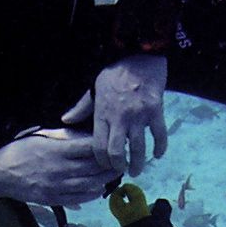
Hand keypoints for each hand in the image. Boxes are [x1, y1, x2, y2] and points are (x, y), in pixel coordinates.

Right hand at [0, 127, 120, 206]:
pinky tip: (98, 189)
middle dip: (110, 165)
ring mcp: (57, 186)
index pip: (89, 148)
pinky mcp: (53, 199)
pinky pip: (78, 199)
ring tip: (114, 175)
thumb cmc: (20, 151)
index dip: (104, 147)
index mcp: (57, 151)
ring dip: (105, 181)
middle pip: (93, 169)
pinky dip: (91, 194)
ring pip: (89, 185)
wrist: (0, 174)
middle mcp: (60, 169)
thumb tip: (85, 137)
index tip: (114, 144)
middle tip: (121, 161)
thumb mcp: (41, 137)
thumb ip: (63, 138)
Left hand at [62, 54, 167, 175]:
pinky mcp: (155, 111)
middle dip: (118, 166)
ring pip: (138, 148)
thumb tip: (66, 120)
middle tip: (122, 170)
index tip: (105, 166)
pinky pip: (159, 135)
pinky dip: (159, 148)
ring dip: (139, 163)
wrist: (139, 55)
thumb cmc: (115, 72)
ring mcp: (138, 115)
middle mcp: (119, 118)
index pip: (98, 146)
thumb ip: (81, 107)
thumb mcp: (94, 88)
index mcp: (102, 113)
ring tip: (138, 170)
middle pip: (116, 152)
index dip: (102, 161)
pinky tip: (158, 154)